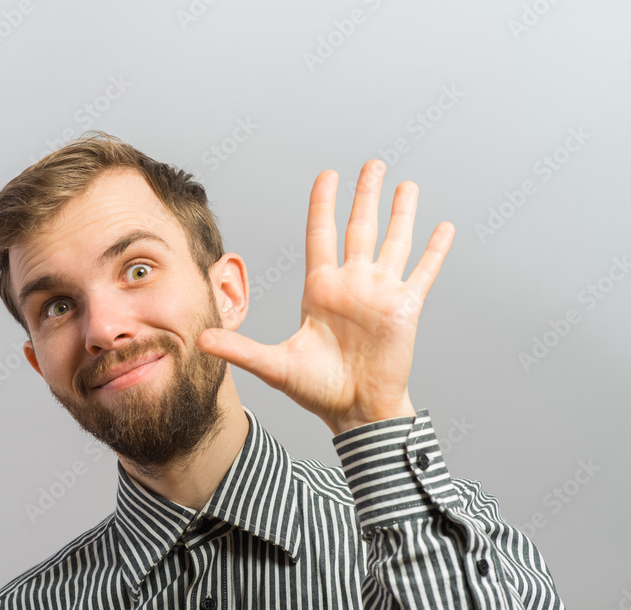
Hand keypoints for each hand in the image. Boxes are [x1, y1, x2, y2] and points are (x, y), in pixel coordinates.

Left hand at [197, 160, 454, 435]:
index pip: (321, 235)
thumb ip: (239, 348)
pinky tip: (444, 227)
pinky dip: (434, 250)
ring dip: (401, 212)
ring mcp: (380, 293)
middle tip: (371, 165)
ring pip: (393, 241)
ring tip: (406, 184)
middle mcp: (352, 284)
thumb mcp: (274, 364)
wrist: (354, 411)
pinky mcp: (405, 307)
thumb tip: (199, 340)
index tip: (327, 175)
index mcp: (321, 289)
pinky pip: (423, 271)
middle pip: (360, 227)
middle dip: (365, 195)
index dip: (323, 204)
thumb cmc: (316, 389)